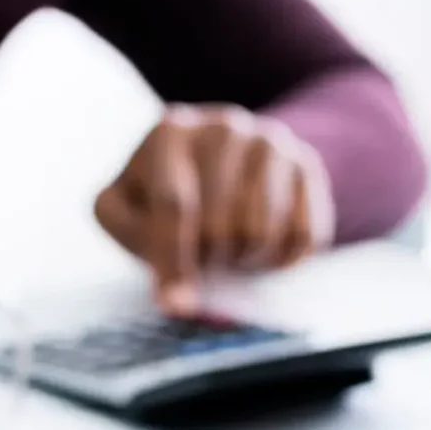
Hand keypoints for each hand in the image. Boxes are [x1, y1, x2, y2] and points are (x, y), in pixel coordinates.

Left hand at [95, 104, 333, 313]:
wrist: (214, 167)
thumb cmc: (160, 196)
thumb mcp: (125, 210)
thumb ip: (132, 238)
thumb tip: (176, 297)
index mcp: (170, 132)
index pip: (174, 205)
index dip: (174, 260)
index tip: (174, 303)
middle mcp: (224, 127)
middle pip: (219, 226)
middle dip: (207, 259)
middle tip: (202, 258)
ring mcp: (270, 142)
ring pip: (262, 233)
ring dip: (243, 260)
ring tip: (229, 248)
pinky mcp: (306, 164)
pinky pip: (303, 234)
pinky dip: (280, 258)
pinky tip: (262, 246)